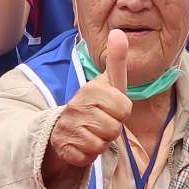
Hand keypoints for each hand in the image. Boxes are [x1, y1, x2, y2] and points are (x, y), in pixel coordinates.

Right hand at [44, 28, 133, 180]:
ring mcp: (67, 127)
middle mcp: (76, 106)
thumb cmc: (95, 104)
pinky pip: (89, 157)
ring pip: (102, 144)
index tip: (110, 106)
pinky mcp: (63, 147)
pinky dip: (88, 155)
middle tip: (100, 121)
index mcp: (91, 89)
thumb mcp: (108, 83)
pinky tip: (82, 144)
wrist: (66, 127)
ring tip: (91, 132)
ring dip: (100, 142)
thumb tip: (119, 31)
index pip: (124, 108)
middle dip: (111, 128)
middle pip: (114, 128)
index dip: (121, 111)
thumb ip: (116, 59)